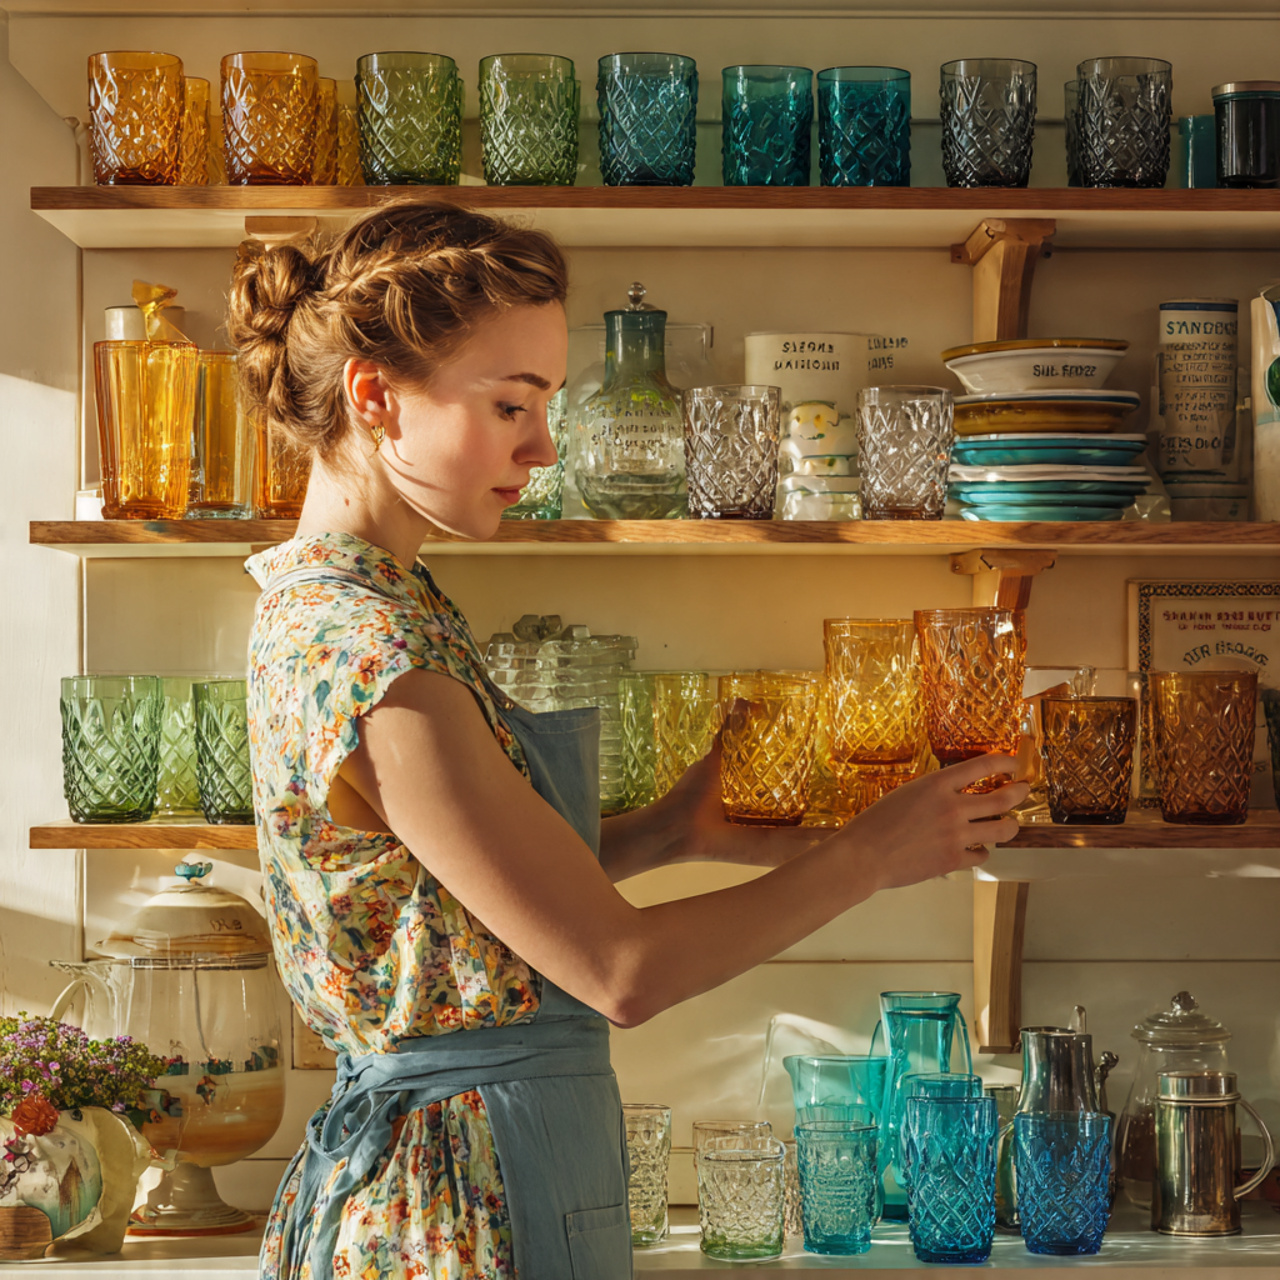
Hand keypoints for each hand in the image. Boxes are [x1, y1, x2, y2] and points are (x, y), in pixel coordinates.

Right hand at [837, 753, 1028, 891]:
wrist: (864, 856)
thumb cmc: (876, 823)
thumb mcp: (907, 793)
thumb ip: (936, 792)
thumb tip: (961, 794)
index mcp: (936, 784)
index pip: (982, 766)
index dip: (1005, 761)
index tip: (1014, 762)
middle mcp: (952, 808)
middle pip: (1003, 799)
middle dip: (1019, 792)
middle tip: (1024, 790)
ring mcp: (956, 836)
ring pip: (1002, 830)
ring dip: (1011, 825)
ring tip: (1010, 824)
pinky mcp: (953, 860)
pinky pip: (982, 855)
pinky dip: (982, 851)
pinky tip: (976, 849)